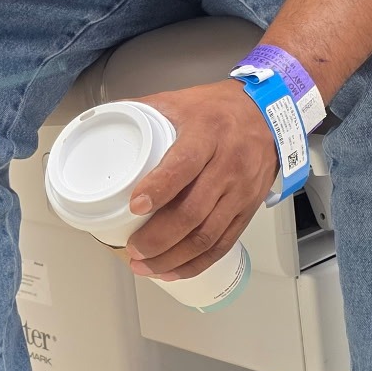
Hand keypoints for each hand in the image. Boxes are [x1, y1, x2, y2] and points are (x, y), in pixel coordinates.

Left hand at [125, 80, 277, 281]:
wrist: (268, 115)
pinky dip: (197, 263)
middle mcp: (228, 165)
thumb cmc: (218, 109)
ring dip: (174, 257)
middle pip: (194, 211)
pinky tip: (174, 270)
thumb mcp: (180, 100)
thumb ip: (143, 111)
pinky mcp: (248, 209)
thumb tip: (103, 124)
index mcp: (207, 134)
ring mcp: (240, 191)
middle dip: (159, 238)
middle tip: (133, 249)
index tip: (135, 206)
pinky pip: (224, 243)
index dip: (159, 188)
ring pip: (208, 235)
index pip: (184, 165)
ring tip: (145, 266)